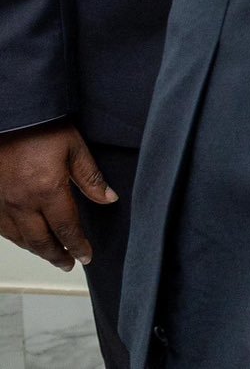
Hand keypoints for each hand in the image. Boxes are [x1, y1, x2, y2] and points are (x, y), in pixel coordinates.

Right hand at [0, 121, 115, 270]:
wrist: (12, 116)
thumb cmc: (42, 128)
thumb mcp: (75, 148)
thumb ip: (91, 178)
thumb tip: (109, 198)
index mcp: (47, 190)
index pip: (66, 228)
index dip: (77, 246)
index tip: (86, 256)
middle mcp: (22, 202)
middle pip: (41, 240)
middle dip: (57, 255)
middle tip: (70, 263)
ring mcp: (2, 203)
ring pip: (20, 238)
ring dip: (37, 250)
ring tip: (52, 256)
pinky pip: (3, 228)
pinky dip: (17, 239)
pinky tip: (25, 240)